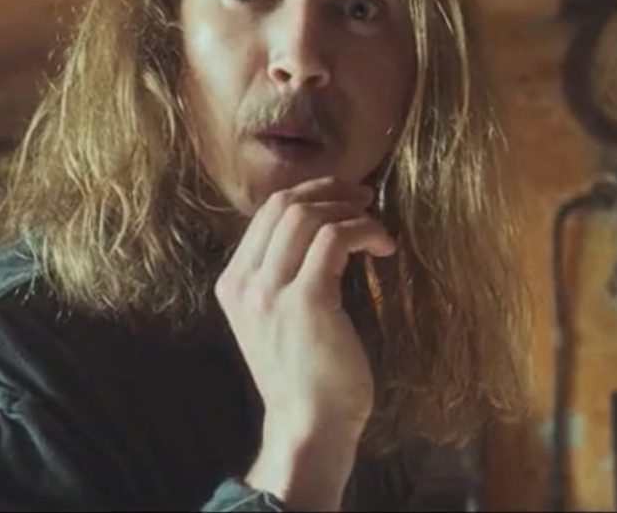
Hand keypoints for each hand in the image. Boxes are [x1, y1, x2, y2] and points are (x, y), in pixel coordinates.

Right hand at [214, 176, 395, 509]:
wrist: (307, 425)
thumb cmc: (303, 375)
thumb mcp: (274, 318)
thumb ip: (280, 276)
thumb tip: (318, 228)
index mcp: (232, 283)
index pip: (265, 213)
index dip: (307, 193)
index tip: (341, 196)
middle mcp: (245, 282)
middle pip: (284, 205)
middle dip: (329, 191)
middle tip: (364, 196)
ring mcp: (270, 291)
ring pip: (306, 215)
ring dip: (349, 210)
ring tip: (376, 225)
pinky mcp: (306, 301)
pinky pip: (335, 238)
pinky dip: (364, 231)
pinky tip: (383, 247)